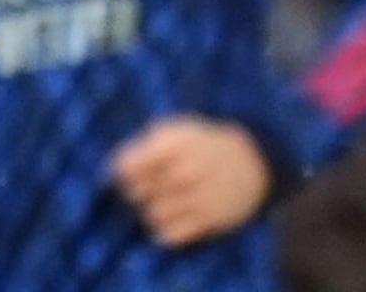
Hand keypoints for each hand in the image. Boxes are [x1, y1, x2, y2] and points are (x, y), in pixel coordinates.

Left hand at [109, 115, 270, 246]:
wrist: (253, 161)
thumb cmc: (202, 144)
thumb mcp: (174, 130)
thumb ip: (143, 146)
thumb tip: (113, 168)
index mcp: (173, 145)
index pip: (127, 168)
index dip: (122, 172)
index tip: (128, 173)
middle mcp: (186, 171)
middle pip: (137, 193)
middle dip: (135, 192)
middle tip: (147, 188)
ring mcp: (199, 197)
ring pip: (152, 215)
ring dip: (150, 211)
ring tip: (160, 202)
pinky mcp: (211, 220)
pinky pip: (172, 235)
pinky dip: (164, 230)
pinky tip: (171, 218)